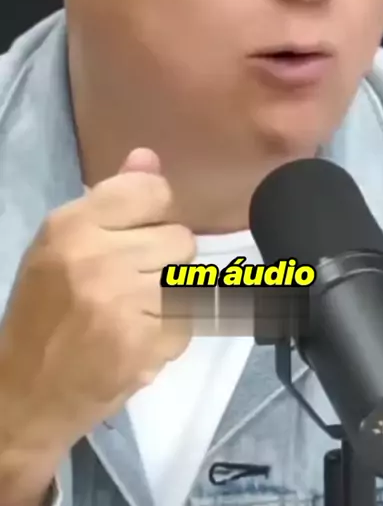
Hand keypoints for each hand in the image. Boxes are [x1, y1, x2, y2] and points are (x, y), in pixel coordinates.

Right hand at [0, 148, 194, 458]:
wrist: (26, 392)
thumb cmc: (43, 309)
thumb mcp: (62, 242)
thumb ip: (112, 197)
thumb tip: (149, 157)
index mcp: (73, 225)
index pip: (153, 190)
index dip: (155, 212)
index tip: (139, 231)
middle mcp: (97, 258)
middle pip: (180, 237)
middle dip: (163, 258)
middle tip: (132, 280)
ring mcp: (122, 304)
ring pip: (190, 277)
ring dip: (172, 294)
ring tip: (138, 308)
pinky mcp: (144, 346)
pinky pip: (189, 320)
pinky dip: (172, 330)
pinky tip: (141, 336)